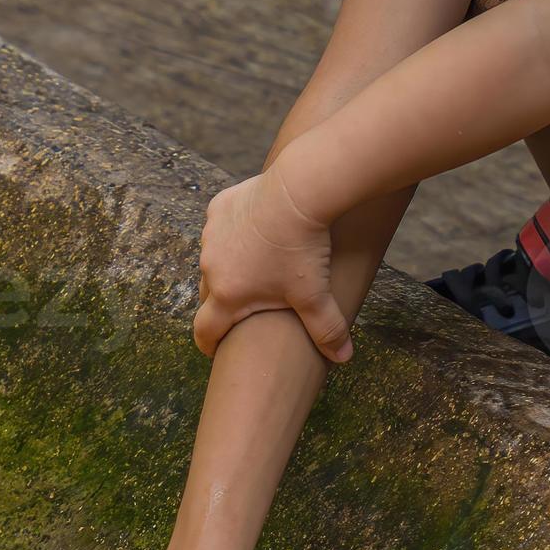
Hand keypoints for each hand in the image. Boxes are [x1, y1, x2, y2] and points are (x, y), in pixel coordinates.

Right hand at [195, 170, 351, 363]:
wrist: (298, 192)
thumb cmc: (302, 248)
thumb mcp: (314, 294)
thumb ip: (327, 330)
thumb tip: (344, 358)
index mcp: (227, 295)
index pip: (205, 329)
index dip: (208, 344)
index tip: (215, 351)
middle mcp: (211, 267)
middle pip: (209, 294)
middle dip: (222, 303)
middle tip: (245, 304)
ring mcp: (211, 236)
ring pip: (215, 259)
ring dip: (228, 265)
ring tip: (255, 262)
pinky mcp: (219, 207)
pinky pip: (221, 227)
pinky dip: (233, 232)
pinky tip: (255, 228)